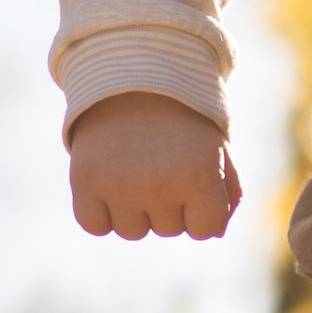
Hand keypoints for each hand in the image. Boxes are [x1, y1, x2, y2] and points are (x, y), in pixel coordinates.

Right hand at [69, 90, 239, 239]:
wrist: (130, 80)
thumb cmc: (180, 121)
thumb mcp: (215, 147)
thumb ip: (227, 192)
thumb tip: (216, 232)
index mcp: (200, 174)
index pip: (206, 230)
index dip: (201, 208)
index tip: (193, 177)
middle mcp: (159, 183)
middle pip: (168, 230)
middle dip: (168, 202)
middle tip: (160, 160)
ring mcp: (119, 185)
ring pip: (132, 230)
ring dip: (134, 207)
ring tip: (134, 165)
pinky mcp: (84, 182)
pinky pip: (95, 225)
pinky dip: (99, 209)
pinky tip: (107, 177)